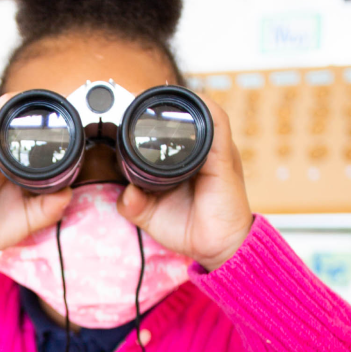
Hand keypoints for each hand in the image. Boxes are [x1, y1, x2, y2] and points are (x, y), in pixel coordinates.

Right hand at [0, 96, 77, 278]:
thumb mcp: (30, 219)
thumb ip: (50, 206)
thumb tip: (69, 191)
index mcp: (14, 172)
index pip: (30, 146)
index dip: (45, 134)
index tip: (66, 124)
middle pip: (13, 132)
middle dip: (30, 116)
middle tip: (51, 104)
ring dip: (11, 109)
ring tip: (28, 96)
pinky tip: (1, 105)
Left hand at [116, 95, 253, 270]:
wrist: (220, 249)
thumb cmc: (192, 230)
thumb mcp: (152, 216)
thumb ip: (134, 204)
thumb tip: (125, 193)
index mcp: (188, 161)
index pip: (175, 128)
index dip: (156, 116)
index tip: (132, 112)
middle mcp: (204, 153)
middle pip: (188, 116)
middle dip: (165, 105)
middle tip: (138, 102)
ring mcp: (216, 153)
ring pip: (203, 112)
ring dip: (182, 104)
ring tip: (157, 101)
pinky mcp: (225, 159)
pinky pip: (218, 125)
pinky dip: (204, 111)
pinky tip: (186, 107)